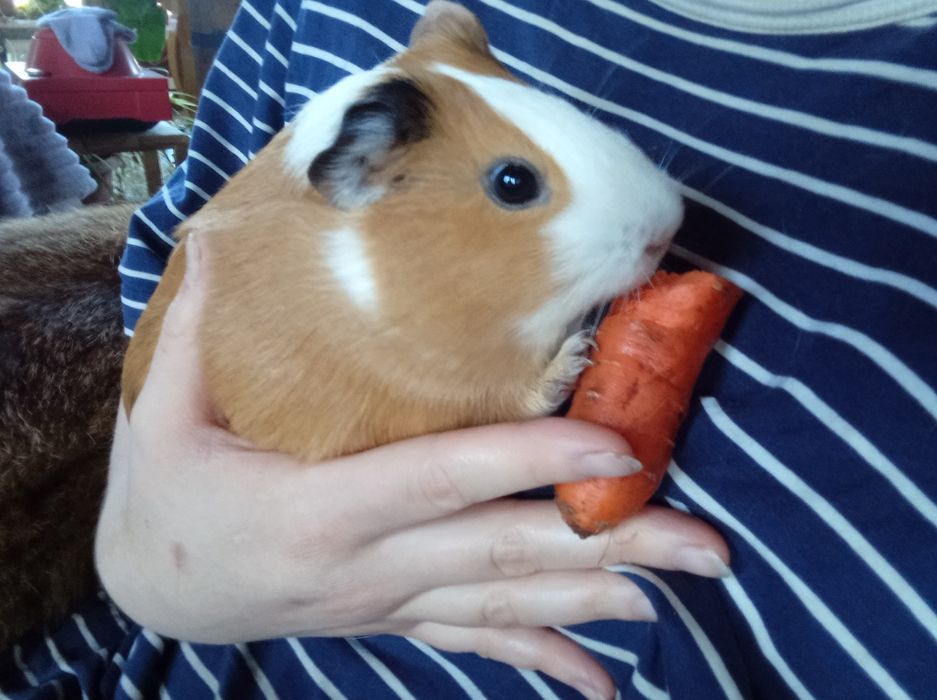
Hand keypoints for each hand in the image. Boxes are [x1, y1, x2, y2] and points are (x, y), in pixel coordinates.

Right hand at [95, 236, 729, 699]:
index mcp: (322, 507)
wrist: (157, 591)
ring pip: (509, 602)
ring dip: (600, 597)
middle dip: (614, 543)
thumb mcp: (163, 417)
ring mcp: (390, 601)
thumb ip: (196, 333)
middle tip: (708, 544)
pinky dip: (544, 658)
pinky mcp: (395, 618)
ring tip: (680, 589)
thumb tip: (210, 236)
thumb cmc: (166, 498)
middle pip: (508, 549)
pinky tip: (601, 682)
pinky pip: (479, 643)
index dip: (536, 456)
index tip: (622, 441)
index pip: (449, 474)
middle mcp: (371, 564)